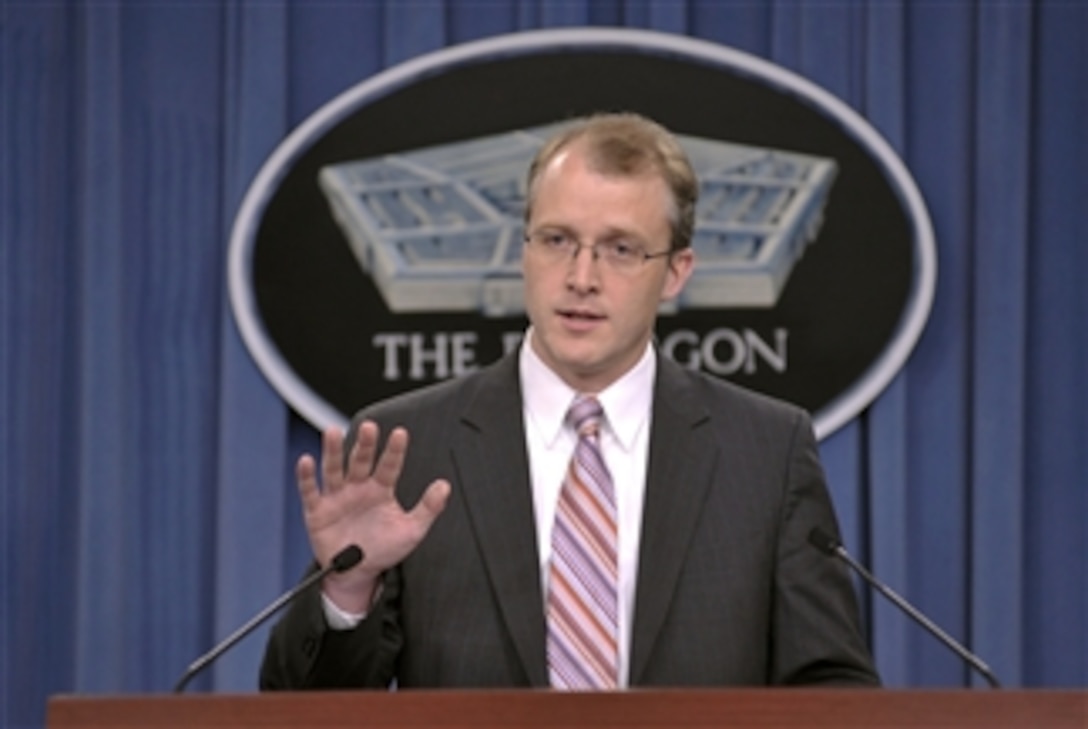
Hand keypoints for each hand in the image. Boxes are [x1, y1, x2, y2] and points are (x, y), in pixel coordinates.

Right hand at [296, 421, 450, 611]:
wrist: (357, 573)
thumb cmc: (383, 549)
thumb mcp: (411, 531)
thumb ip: (428, 508)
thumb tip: (445, 486)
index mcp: (381, 489)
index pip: (389, 466)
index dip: (395, 451)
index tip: (400, 434)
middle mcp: (358, 487)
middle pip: (360, 461)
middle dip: (365, 444)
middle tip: (369, 427)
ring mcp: (337, 497)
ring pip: (334, 469)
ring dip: (332, 451)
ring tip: (332, 432)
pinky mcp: (317, 510)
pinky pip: (310, 491)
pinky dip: (307, 477)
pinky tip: (307, 461)